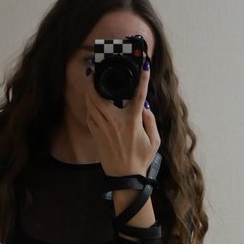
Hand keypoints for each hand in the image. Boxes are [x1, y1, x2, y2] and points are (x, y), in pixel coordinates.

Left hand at [84, 55, 159, 176]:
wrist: (124, 178)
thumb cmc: (141, 159)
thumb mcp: (154, 140)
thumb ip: (150, 121)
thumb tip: (145, 106)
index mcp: (132, 122)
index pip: (139, 95)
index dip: (143, 79)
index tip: (144, 65)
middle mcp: (115, 122)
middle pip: (99, 96)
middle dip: (93, 82)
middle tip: (92, 70)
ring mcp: (103, 128)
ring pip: (91, 105)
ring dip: (89, 91)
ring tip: (89, 81)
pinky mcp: (96, 135)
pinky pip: (90, 116)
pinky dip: (89, 106)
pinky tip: (91, 101)